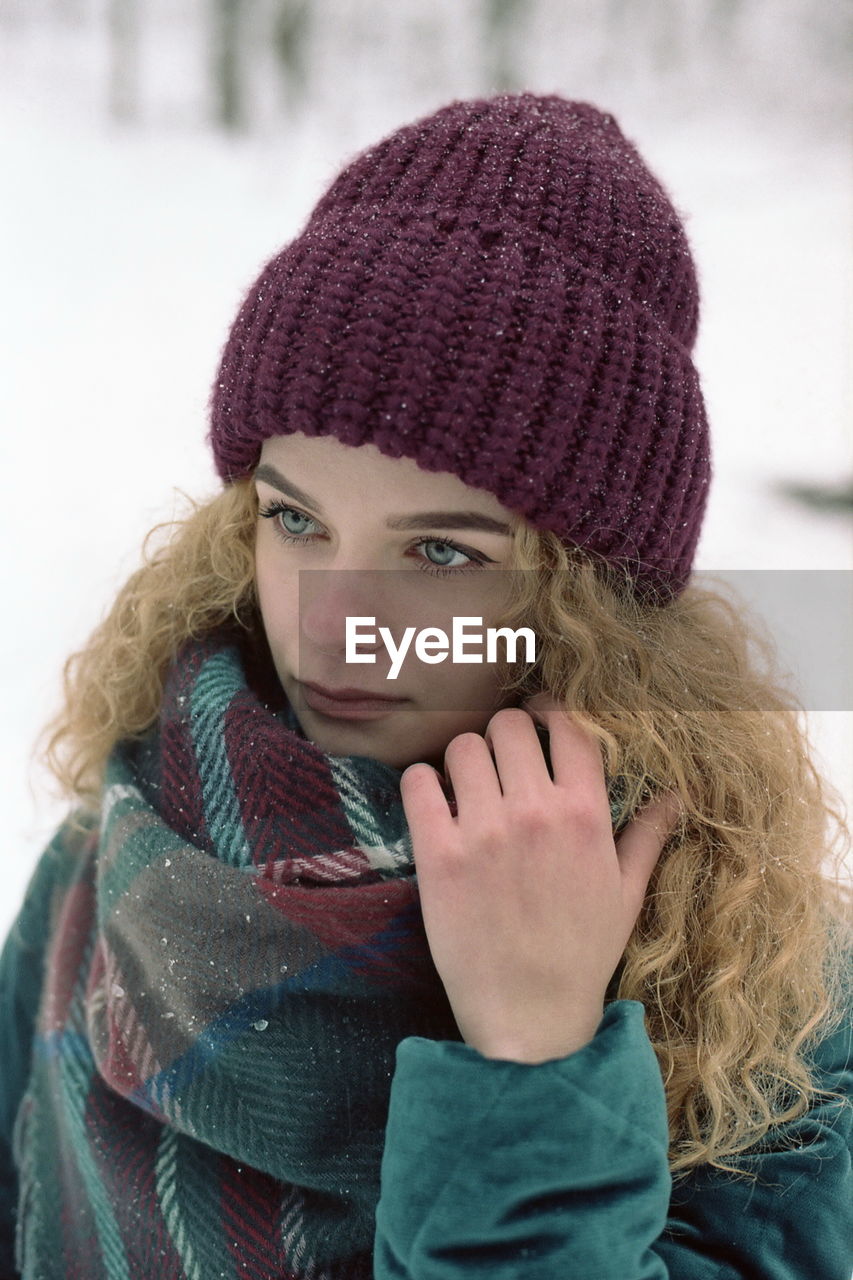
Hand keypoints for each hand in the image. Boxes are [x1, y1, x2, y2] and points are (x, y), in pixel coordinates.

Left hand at [400, 693, 680, 1063]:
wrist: (530, 1016)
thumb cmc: (582, 954)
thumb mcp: (626, 893)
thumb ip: (648, 834)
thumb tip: (677, 793)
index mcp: (586, 813)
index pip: (568, 725)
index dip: (551, 711)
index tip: (540, 718)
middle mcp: (535, 811)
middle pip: (509, 726)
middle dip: (506, 736)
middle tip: (502, 761)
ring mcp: (483, 830)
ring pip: (463, 746)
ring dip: (464, 759)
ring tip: (468, 786)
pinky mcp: (438, 854)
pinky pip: (418, 783)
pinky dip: (422, 783)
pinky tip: (433, 801)